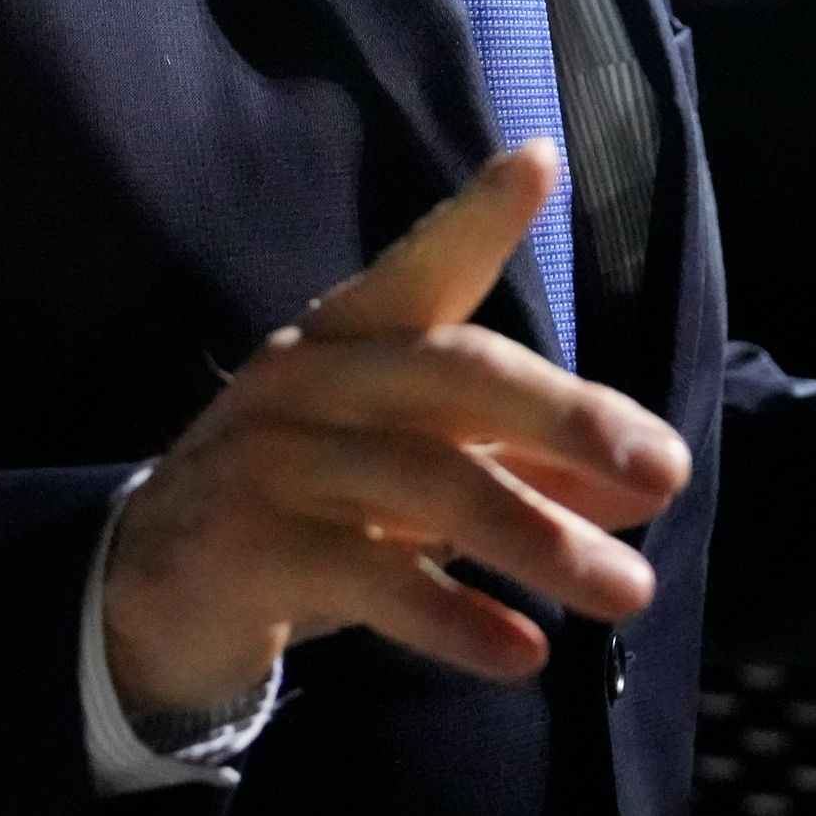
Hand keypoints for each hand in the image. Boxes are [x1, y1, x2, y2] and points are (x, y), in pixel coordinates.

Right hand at [103, 144, 692, 716]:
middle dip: (566, 418)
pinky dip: (452, 615)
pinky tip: (522, 652)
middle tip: (666, 470)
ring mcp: (269, 458)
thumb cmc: (307, 508)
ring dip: (538, 538)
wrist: (149, 596)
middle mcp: (307, 377)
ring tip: (630, 590)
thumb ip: (524, 468)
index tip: (538, 163)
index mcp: (348, 338)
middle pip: (450, 375)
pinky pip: (367, 577)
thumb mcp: (413, 476)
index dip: (475, 217)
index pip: (421, 268)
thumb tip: (649, 482)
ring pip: (423, 480)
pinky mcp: (245, 547)